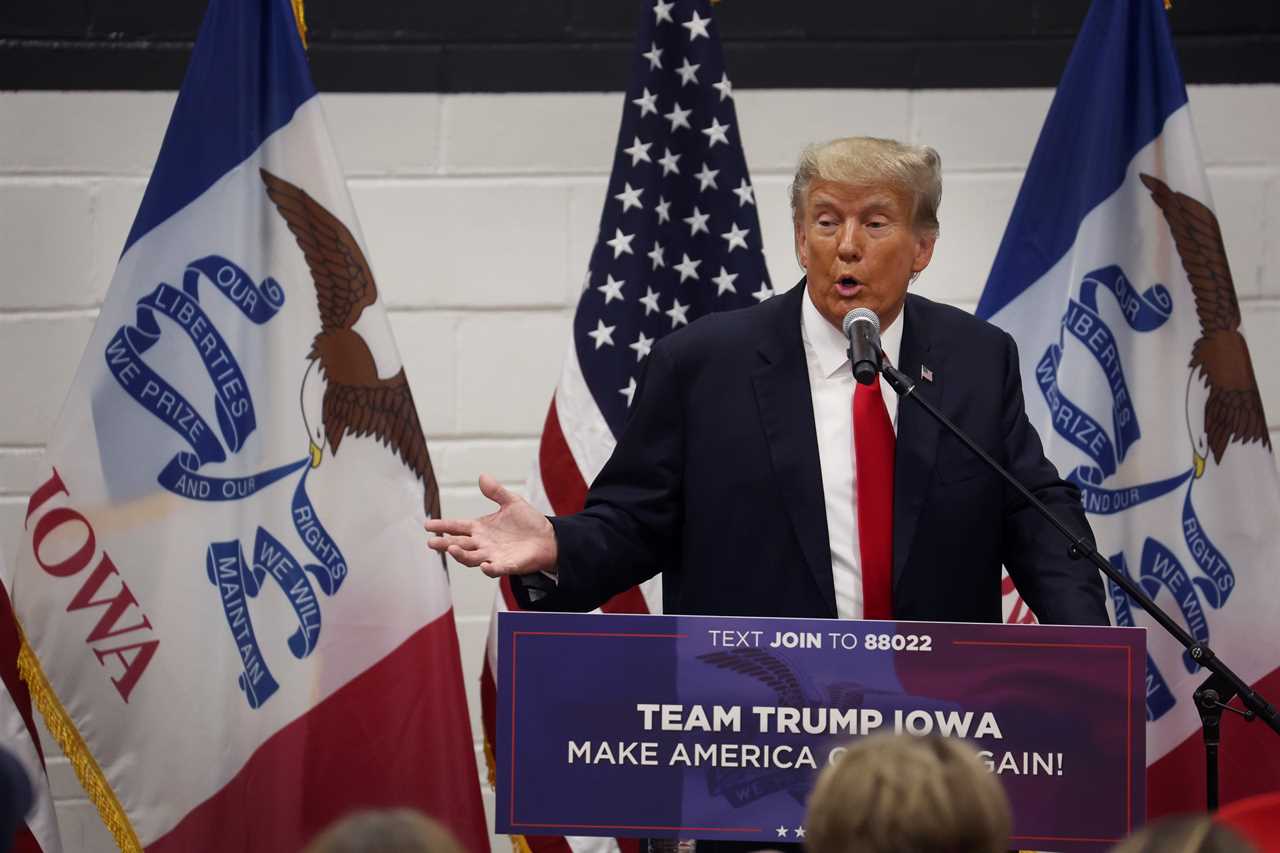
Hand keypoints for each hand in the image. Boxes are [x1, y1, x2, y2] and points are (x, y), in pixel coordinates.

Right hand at [425, 474, 557, 577]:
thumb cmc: (528, 522)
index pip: (457, 526)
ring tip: (451, 549)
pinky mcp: (507, 565)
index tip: (428, 525)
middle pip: (459, 544)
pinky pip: (496, 569)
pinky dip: (490, 569)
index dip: (443, 526)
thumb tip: (482, 476)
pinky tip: (485, 565)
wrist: (548, 538)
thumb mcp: (512, 502)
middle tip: (431, 542)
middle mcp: (483, 543)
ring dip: (461, 555)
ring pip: (472, 558)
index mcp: (481, 528)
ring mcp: (493, 555)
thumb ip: (496, 492)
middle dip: (444, 543)